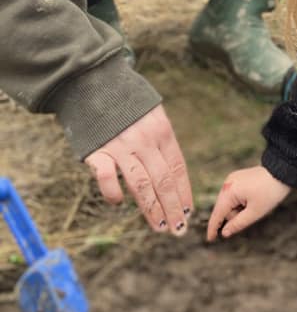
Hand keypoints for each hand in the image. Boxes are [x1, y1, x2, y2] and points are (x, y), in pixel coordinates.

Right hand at [84, 104, 192, 235]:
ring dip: (152, 209)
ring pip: (142, 184)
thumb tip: (172, 173)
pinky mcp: (97, 150)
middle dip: (173, 208)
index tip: (189, 212)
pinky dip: (113, 192)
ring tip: (160, 227)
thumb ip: (160, 140)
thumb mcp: (152, 114)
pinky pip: (107, 177)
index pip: (177, 168)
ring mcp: (121, 145)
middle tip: (179, 229)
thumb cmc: (125, 102)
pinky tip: (119, 203)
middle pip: (163, 181)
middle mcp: (145, 140)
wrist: (93, 81)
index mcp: (162, 131)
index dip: (184, 192)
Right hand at [206, 166, 291, 240]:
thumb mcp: (255, 212)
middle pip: (224, 208)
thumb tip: (225, 233)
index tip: (210, 240)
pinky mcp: (238, 177)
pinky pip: (234, 194)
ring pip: (230, 202)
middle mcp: (228, 183)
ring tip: (255, 203)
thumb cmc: (270, 192)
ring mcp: (232, 179)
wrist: (282, 171)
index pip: (217, 214)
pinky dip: (241, 201)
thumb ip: (237, 224)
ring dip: (239, 208)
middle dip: (235, 215)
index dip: (213, 228)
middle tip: (252, 211)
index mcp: (229, 191)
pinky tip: (253, 199)